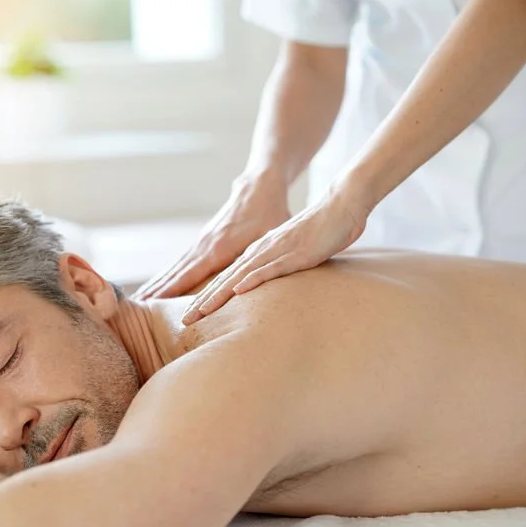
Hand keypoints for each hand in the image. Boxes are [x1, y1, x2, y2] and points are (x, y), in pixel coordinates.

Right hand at [134, 173, 290, 299]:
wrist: (259, 187)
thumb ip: (259, 259)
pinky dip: (168, 275)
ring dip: (157, 284)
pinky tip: (160, 285)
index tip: (153, 304)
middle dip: (156, 291)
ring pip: (176, 268)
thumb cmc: (270, 213)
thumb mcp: (270, 237)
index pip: (190, 275)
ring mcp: (202, 243)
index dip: (172, 291)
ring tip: (139, 300)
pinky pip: (182, 263)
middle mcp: (204, 246)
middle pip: (175, 273)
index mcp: (219, 248)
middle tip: (134, 308)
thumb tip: (251, 284)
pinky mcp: (204, 242)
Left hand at [182, 189, 367, 324]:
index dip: (208, 296)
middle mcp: (261, 251)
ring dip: (219, 295)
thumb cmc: (322, 231)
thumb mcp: (295, 254)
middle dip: (203, 301)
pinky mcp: (294, 253)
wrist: (341, 206)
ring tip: (200, 312)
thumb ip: (280, 267)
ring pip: (240, 275)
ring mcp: (276, 251)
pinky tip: (237, 291)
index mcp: (259, 252)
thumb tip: (272, 287)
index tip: (191, 315)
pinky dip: (252, 280)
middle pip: (226, 279)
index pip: (227, 277)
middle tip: (184, 320)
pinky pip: (269, 268)